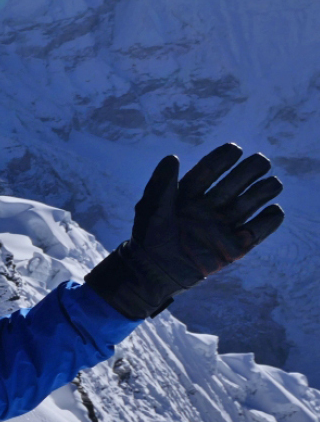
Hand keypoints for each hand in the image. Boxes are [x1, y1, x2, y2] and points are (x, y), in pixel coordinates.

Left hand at [86, 143, 284, 318]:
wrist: (152, 271)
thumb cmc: (149, 238)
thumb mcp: (151, 209)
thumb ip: (162, 184)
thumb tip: (173, 157)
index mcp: (190, 193)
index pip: (210, 170)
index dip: (223, 158)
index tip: (234, 150)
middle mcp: (209, 206)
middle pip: (236, 182)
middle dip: (251, 170)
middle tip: (261, 162)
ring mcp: (222, 225)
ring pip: (250, 202)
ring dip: (264, 190)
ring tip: (272, 183)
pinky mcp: (234, 247)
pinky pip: (258, 231)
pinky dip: (268, 221)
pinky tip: (273, 211)